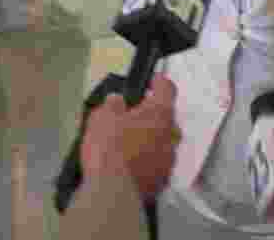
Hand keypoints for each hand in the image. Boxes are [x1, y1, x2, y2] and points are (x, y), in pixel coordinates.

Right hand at [80, 74, 179, 200]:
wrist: (112, 192)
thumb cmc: (109, 149)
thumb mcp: (102, 117)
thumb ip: (113, 104)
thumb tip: (118, 100)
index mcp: (160, 113)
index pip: (167, 88)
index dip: (159, 81)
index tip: (152, 81)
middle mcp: (171, 134)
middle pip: (166, 117)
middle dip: (151, 115)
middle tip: (132, 117)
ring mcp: (169, 159)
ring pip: (163, 142)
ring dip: (150, 139)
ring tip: (129, 144)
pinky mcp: (162, 180)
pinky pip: (157, 163)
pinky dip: (147, 160)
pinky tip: (131, 164)